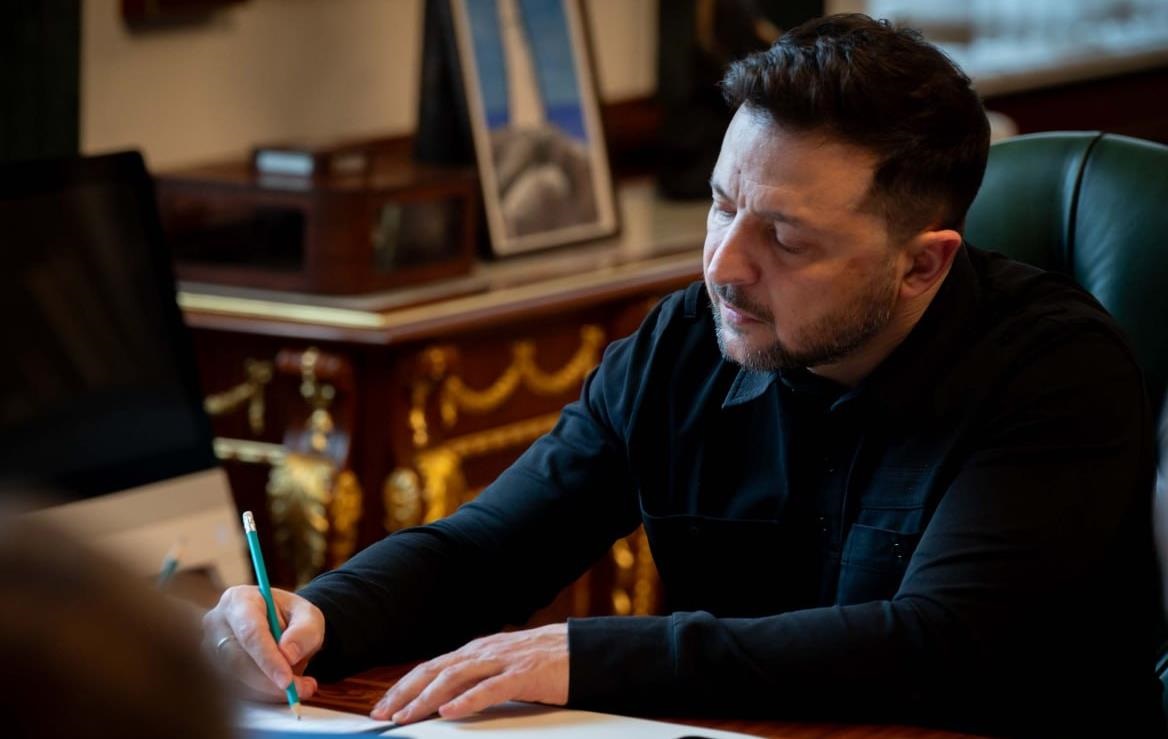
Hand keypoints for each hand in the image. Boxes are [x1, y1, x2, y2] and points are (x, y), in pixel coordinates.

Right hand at [202, 585, 324, 701]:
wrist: (277, 624)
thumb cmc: (291, 617)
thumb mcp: (308, 616)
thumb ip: (305, 631)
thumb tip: (288, 655)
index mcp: (238, 600)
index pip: (250, 632)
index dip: (268, 659)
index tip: (286, 680)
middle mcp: (216, 623)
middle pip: (239, 660)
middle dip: (271, 680)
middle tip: (302, 688)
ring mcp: (209, 648)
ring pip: (237, 680)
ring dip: (269, 689)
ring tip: (300, 684)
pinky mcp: (212, 669)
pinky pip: (236, 690)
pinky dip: (262, 694)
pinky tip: (281, 687)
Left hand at [372, 623, 568, 723]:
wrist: (582, 650)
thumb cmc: (543, 661)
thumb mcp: (502, 665)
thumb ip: (477, 676)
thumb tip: (447, 696)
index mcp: (478, 650)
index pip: (432, 666)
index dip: (405, 685)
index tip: (384, 704)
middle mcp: (484, 652)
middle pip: (435, 670)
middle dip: (405, 692)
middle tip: (381, 713)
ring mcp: (502, 661)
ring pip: (455, 677)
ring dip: (426, 698)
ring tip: (406, 716)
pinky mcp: (522, 676)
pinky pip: (489, 688)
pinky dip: (467, 700)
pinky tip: (449, 712)